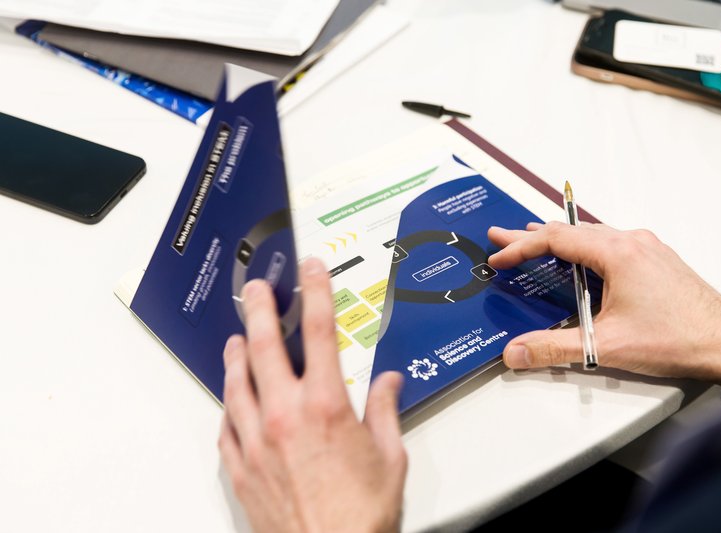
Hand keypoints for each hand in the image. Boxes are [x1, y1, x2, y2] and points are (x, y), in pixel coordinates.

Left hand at [218, 258, 406, 532]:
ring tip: (237, 338)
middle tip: (258, 289)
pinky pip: (226, 425)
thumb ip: (385, 412)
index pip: (320, 332)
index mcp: (326, 406)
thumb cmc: (359, 515)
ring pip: (237, 382)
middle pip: (265, 346)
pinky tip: (231, 398)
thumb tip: (389, 384)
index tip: (310, 270)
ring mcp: (256, 441)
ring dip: (236, 354)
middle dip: (262, 310)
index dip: (315, 292)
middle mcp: (285, 416)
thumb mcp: (390, 457)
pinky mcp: (241, 468)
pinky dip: (229, 404)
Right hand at [488, 222, 720, 386]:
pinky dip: (584, 248)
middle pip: (571, 232)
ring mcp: (647, 249)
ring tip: (534, 242)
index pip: (556, 240)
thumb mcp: (606, 346)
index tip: (499, 257)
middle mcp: (633, 242)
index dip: (521, 248)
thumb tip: (515, 352)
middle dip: (532, 236)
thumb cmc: (678, 338)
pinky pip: (611, 243)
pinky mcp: (657, 260)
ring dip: (559, 240)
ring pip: (592, 235)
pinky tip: (579, 261)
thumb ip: (554, 348)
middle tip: (502, 237)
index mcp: (618, 253)